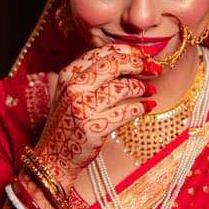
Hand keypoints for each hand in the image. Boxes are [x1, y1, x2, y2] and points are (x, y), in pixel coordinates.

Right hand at [33, 44, 159, 187]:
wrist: (54, 155)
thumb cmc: (69, 121)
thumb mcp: (72, 92)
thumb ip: (92, 75)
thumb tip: (128, 59)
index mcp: (69, 74)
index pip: (102, 53)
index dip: (127, 52)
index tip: (144, 57)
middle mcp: (74, 88)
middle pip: (113, 65)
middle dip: (138, 64)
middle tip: (154, 69)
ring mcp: (83, 108)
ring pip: (122, 87)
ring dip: (142, 88)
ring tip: (151, 91)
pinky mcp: (93, 127)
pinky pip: (126, 111)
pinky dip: (142, 107)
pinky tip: (149, 106)